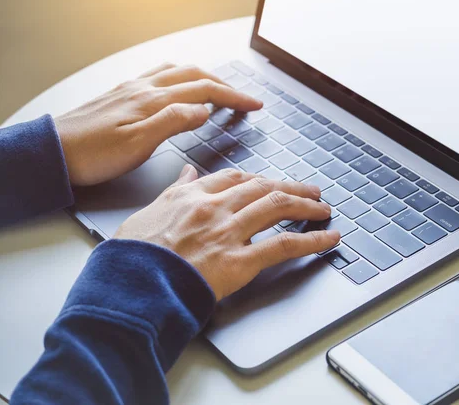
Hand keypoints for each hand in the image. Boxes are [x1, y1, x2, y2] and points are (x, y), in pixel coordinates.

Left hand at [54, 63, 261, 185]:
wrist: (55, 151)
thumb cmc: (94, 153)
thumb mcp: (138, 144)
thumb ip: (173, 122)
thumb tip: (204, 109)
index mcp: (154, 100)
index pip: (205, 90)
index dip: (234, 96)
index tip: (255, 105)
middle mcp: (145, 88)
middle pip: (195, 75)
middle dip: (226, 85)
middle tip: (245, 99)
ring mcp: (134, 89)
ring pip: (178, 72)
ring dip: (204, 77)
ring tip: (219, 89)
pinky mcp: (124, 94)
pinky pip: (160, 75)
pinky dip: (180, 77)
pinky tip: (179, 87)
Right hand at [114, 167, 340, 300]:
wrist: (129, 285)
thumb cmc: (133, 255)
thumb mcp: (148, 212)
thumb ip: (173, 191)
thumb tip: (186, 174)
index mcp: (193, 196)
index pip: (236, 178)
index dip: (260, 179)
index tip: (272, 182)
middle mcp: (215, 207)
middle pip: (264, 187)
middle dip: (292, 187)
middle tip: (311, 190)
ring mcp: (229, 232)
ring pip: (277, 207)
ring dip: (306, 205)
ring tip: (323, 208)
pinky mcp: (239, 260)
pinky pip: (283, 245)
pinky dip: (311, 240)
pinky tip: (328, 238)